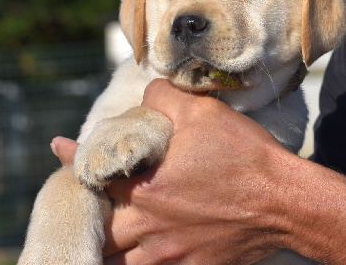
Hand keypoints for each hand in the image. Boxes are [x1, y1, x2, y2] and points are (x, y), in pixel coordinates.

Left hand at [52, 79, 345, 264]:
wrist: (285, 201)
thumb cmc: (243, 155)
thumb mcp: (201, 111)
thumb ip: (161, 98)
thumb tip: (146, 97)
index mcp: (144, 189)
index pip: (92, 172)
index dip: (71, 157)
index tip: (60, 147)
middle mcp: (148, 227)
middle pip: (98, 226)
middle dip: (88, 208)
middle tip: (92, 193)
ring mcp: (168, 253)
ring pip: (118, 257)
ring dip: (110, 238)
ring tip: (113, 222)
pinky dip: (137, 256)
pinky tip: (143, 240)